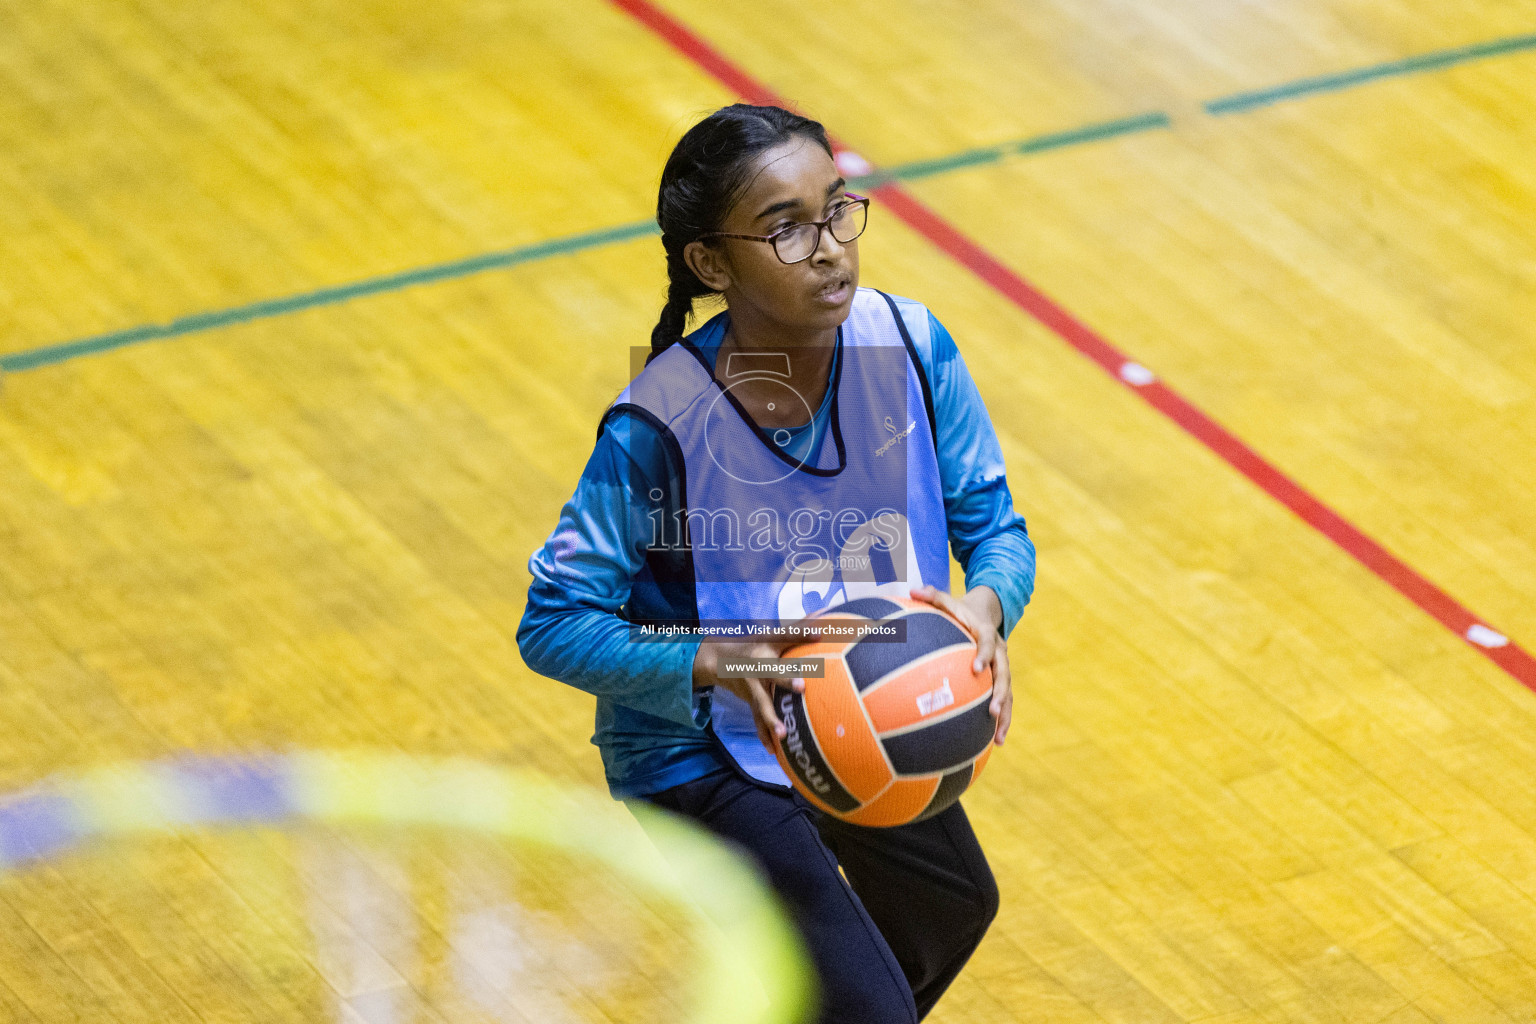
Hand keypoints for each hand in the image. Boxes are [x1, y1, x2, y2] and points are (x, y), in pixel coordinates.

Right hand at [693, 626, 824, 751]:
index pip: (785, 639)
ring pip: (761, 706)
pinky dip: (765, 737)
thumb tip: (825, 624)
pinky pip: (758, 722)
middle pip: (772, 676)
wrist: (717, 661)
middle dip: (785, 682)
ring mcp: (752, 689)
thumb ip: (798, 632)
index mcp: (766, 650)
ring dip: (771, 722)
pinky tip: (774, 752)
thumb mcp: (771, 636)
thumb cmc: (753, 646)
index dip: (800, 635)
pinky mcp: (750, 704)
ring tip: (783, 736)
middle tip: (802, 689)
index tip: (819, 634)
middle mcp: (757, 669)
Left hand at [910, 585, 1011, 745]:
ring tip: (999, 738)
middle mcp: (999, 652)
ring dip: (1005, 715)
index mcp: (986, 634)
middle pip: (1004, 674)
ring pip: (1008, 693)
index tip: (976, 669)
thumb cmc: (959, 611)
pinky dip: (1001, 721)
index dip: (983, 655)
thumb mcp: (947, 601)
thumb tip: (912, 588)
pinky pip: (1004, 702)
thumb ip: (931, 596)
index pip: (987, 643)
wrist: (984, 613)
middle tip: (992, 711)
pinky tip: (995, 742)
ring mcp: (1002, 668)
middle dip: (1000, 693)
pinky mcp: (1000, 681)